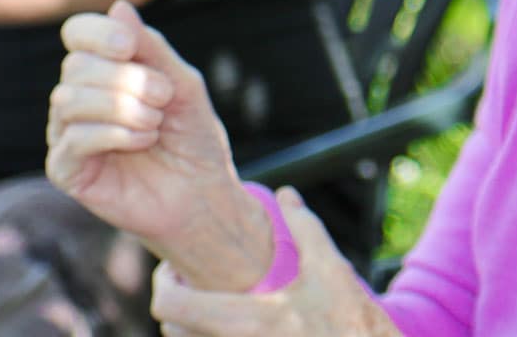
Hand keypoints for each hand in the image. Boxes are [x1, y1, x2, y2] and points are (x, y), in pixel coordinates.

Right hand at [47, 1, 269, 287]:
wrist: (203, 196)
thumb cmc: (192, 139)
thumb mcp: (181, 84)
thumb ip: (150, 48)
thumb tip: (119, 6)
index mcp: (101, 71)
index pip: (76, 34)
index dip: (98, 34)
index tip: (129, 47)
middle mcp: (76, 98)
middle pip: (77, 66)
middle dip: (127, 79)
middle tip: (163, 99)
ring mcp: (65, 134)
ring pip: (69, 99)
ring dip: (123, 106)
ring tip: (154, 124)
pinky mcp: (65, 170)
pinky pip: (74, 137)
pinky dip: (115, 134)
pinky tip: (142, 142)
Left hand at [151, 188, 400, 336]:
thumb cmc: (352, 324)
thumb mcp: (331, 271)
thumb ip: (305, 228)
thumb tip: (287, 194)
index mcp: (244, 320)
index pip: (169, 306)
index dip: (164, 283)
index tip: (178, 269)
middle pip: (172, 329)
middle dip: (178, 303)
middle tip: (194, 282)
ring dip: (193, 323)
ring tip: (215, 302)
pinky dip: (210, 335)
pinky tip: (237, 323)